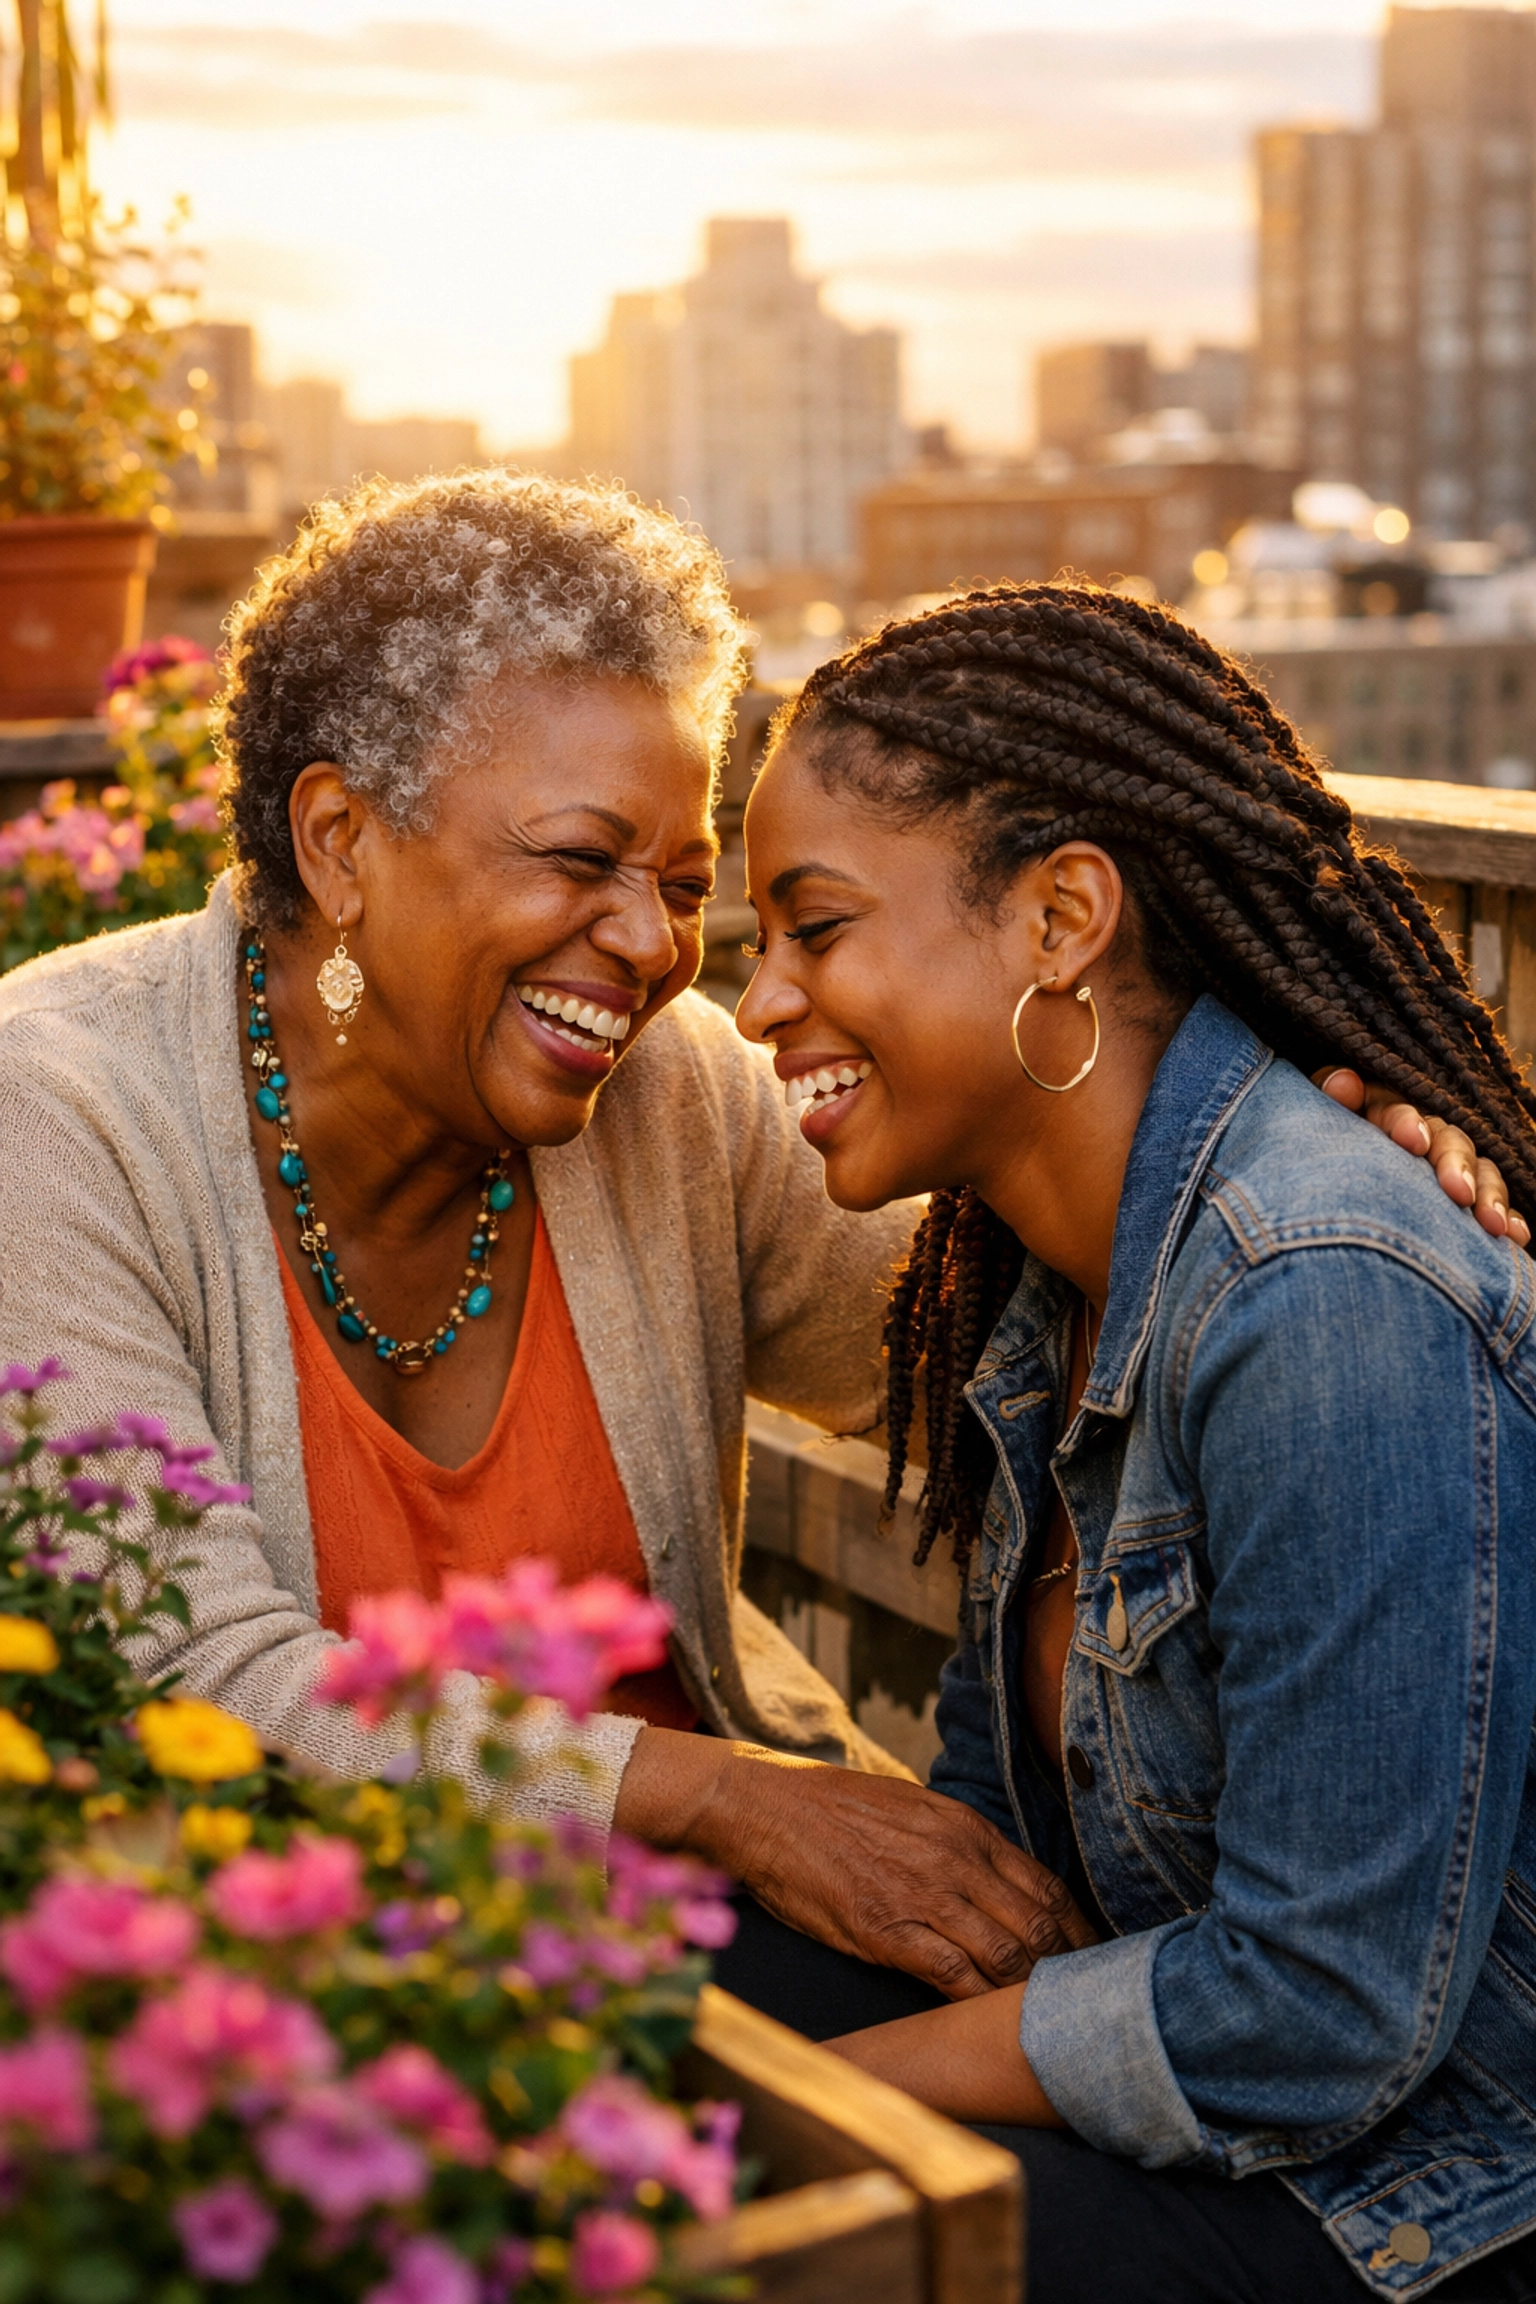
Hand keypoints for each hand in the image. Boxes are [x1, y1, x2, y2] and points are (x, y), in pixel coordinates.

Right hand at [694, 1748, 1096, 1998]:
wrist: (768, 1808)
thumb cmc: (835, 1808)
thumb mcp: (912, 1807)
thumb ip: (958, 1842)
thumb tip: (995, 1876)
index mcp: (965, 1828)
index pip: (1046, 1887)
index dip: (1077, 1930)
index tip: (1092, 1958)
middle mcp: (955, 1860)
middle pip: (1036, 1925)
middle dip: (1065, 1970)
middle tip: (1080, 2002)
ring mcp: (921, 1895)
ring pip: (1004, 1955)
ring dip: (1027, 1992)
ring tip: (1041, 2020)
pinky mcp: (885, 1930)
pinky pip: (952, 1974)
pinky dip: (978, 2001)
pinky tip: (987, 2019)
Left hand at [1315, 1068, 1529, 1246]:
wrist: (1329, 1200)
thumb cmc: (1319, 1158)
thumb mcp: (1315, 1130)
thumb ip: (1328, 1100)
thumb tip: (1343, 1083)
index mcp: (1381, 1114)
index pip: (1395, 1109)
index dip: (1404, 1122)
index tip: (1411, 1142)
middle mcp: (1423, 1136)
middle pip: (1447, 1140)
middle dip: (1454, 1164)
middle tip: (1458, 1193)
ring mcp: (1449, 1167)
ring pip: (1478, 1171)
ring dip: (1488, 1194)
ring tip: (1491, 1224)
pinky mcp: (1469, 1199)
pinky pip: (1494, 1204)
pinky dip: (1507, 1218)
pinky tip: (1514, 1236)